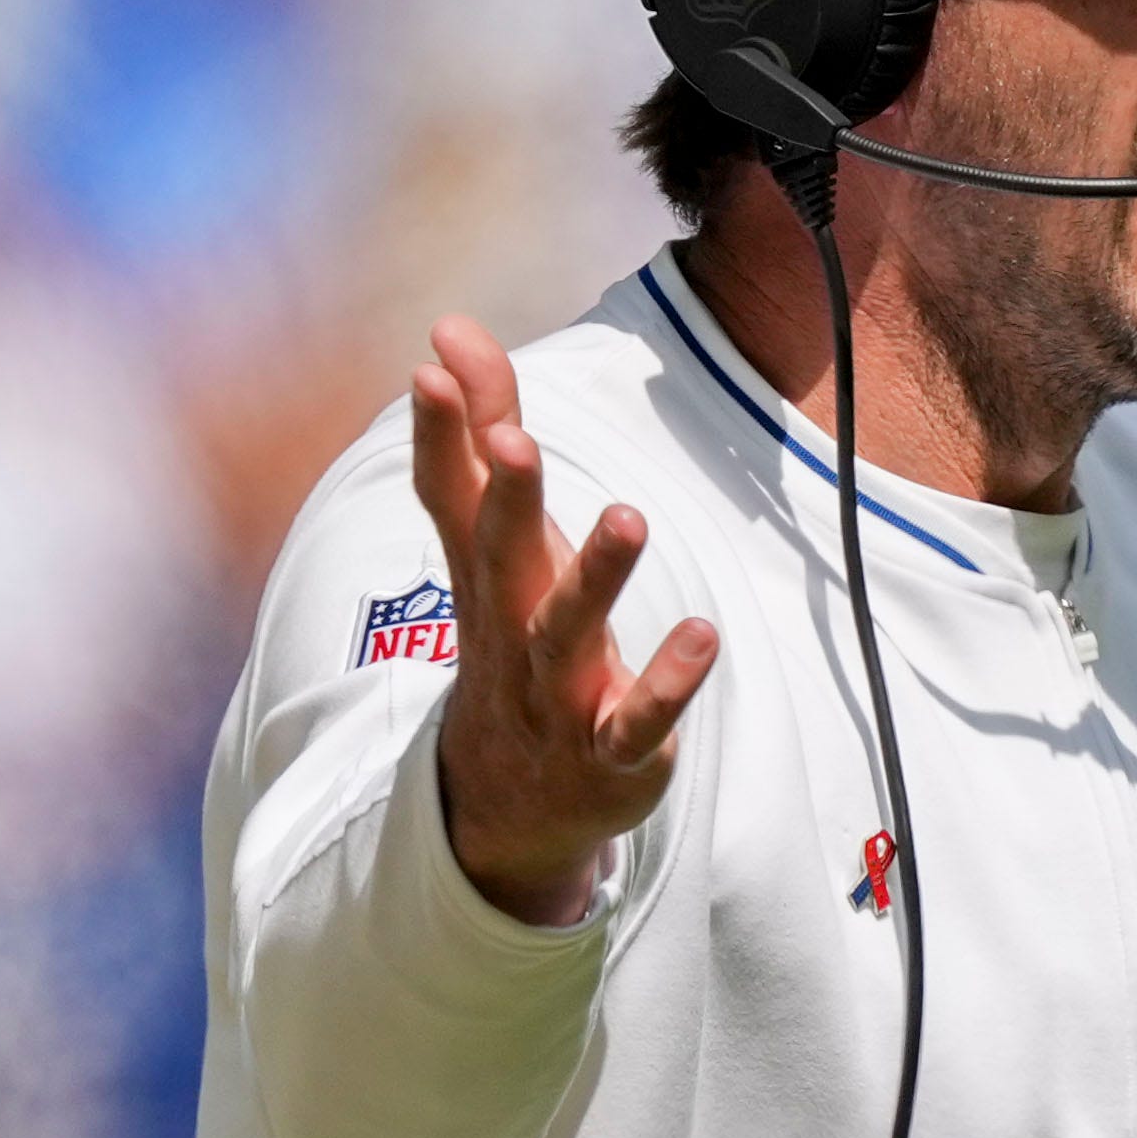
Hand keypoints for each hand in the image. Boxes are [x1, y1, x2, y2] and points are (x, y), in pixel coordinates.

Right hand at [409, 315, 716, 927]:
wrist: (509, 804)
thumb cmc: (513, 642)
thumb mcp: (498, 548)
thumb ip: (481, 437)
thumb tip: (449, 333)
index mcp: (488, 577)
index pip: (454, 499)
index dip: (442, 436)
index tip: (433, 366)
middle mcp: (512, 629)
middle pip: (502, 559)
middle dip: (507, 501)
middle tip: (516, 441)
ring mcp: (558, 695)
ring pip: (569, 635)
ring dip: (597, 579)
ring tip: (630, 518)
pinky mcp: (611, 750)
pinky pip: (636, 720)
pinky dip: (665, 683)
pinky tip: (702, 636)